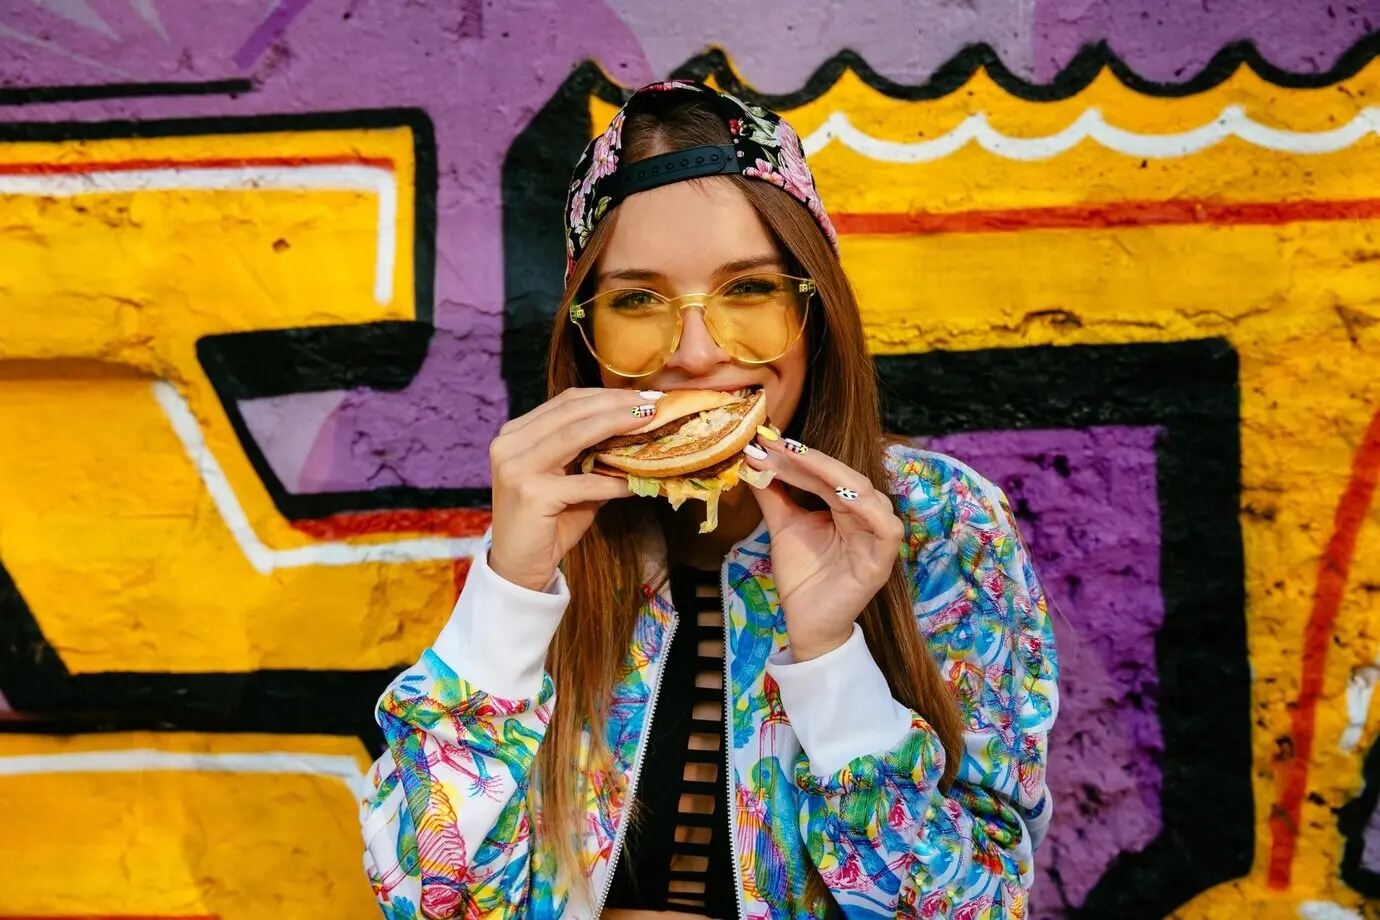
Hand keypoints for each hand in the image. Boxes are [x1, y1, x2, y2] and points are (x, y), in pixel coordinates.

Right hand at [488, 387, 663, 590]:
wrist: (518, 566)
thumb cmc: (547, 522)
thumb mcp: (567, 479)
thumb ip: (589, 453)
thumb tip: (637, 432)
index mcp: (516, 433)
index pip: (565, 402)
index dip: (605, 396)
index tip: (641, 396)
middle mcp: (509, 444)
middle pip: (571, 411)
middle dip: (616, 404)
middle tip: (653, 403)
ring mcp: (517, 467)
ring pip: (575, 435)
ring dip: (617, 425)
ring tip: (649, 422)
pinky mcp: (531, 494)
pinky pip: (585, 482)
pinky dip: (614, 480)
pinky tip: (636, 481)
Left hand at [744, 433, 904, 660]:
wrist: (806, 623)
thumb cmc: (802, 576)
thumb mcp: (783, 527)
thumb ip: (772, 494)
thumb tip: (753, 459)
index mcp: (845, 508)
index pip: (826, 474)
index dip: (799, 457)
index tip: (767, 442)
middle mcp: (865, 517)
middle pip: (845, 478)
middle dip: (810, 460)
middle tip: (776, 446)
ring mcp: (877, 538)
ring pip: (867, 494)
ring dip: (834, 474)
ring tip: (799, 460)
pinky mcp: (882, 561)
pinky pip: (887, 529)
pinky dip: (869, 509)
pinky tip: (841, 495)